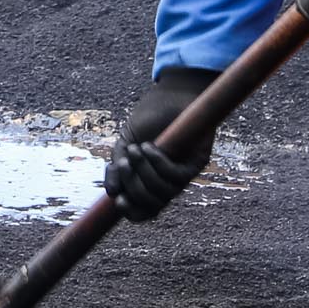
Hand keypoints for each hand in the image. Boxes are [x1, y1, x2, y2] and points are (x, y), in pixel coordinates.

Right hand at [104, 66, 219, 221]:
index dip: (131, 212)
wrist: (169, 95)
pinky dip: (159, 163)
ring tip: (136, 150)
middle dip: (133, 187)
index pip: (143, 211)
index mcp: (150, 183)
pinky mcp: (196, 163)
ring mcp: (183, 175)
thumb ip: (117, 168)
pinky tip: (150, 147)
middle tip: (124, 163)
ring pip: (164, 193)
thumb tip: (111, 193)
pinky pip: (176, 176)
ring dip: (145, 173)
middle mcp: (167, 184)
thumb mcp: (126, 144)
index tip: (118, 201)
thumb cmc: (148, 119)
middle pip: (152, 206)